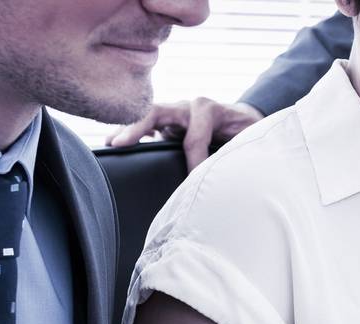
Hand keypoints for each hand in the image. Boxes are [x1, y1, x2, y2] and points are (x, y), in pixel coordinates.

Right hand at [105, 98, 263, 168]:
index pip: (194, 137)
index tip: (192, 181)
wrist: (244, 119)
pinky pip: (147, 124)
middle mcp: (187, 107)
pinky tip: (117, 142)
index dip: (193, 160)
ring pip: (147, 116)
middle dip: (138, 127)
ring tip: (110, 144)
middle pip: (158, 112)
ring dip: (128, 129)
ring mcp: (175, 113)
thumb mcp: (249, 139)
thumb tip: (225, 170)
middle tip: (119, 143)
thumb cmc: (248, 131)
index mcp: (208, 110)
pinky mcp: (168, 122)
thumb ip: (238, 150)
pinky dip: (132, 132)